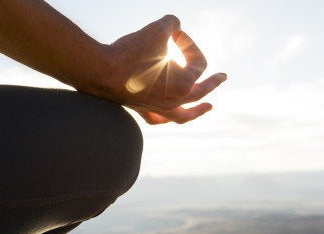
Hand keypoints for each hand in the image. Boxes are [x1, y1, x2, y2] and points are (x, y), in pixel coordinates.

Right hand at [89, 15, 226, 123]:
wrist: (100, 71)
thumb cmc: (129, 52)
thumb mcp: (156, 30)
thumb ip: (171, 23)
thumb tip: (174, 25)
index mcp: (184, 84)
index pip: (198, 62)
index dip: (188, 43)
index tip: (173, 34)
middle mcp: (174, 100)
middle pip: (200, 92)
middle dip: (213, 82)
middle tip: (223, 77)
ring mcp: (157, 108)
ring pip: (182, 116)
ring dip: (196, 112)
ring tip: (207, 108)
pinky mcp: (140, 109)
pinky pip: (157, 119)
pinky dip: (165, 117)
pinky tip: (166, 115)